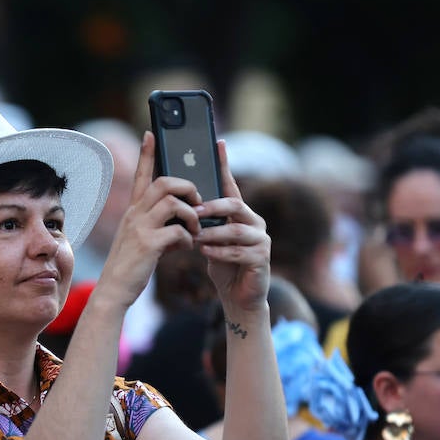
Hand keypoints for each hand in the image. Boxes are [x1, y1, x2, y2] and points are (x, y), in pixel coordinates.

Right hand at [94, 131, 203, 308]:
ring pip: (174, 202)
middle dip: (188, 187)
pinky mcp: (149, 244)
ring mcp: (140, 228)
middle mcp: (135, 214)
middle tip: (196, 202)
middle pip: (164, 182)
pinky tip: (187, 248)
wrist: (114, 291)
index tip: (151, 133)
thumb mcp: (142, 240)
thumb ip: (160, 226)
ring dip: (192, 214)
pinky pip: (179, 230)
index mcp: (133, 210)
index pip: (140, 174)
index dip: (147, 153)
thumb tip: (184, 224)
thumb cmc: (131, 266)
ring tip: (195, 229)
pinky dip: (189, 238)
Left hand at [191, 139, 271, 314]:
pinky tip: (205, 252)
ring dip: (213, 233)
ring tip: (196, 237)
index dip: (224, 165)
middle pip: (235, 205)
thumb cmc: (222, 265)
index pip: (231, 185)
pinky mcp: (262, 258)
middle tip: (194, 210)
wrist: (238, 297)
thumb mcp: (208, 239)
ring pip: (236, 230)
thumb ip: (201, 221)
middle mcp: (254, 222)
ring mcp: (261, 240)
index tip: (218, 143)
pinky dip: (220, 251)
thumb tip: (178, 200)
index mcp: (240, 214)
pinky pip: (239, 252)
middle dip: (213, 207)